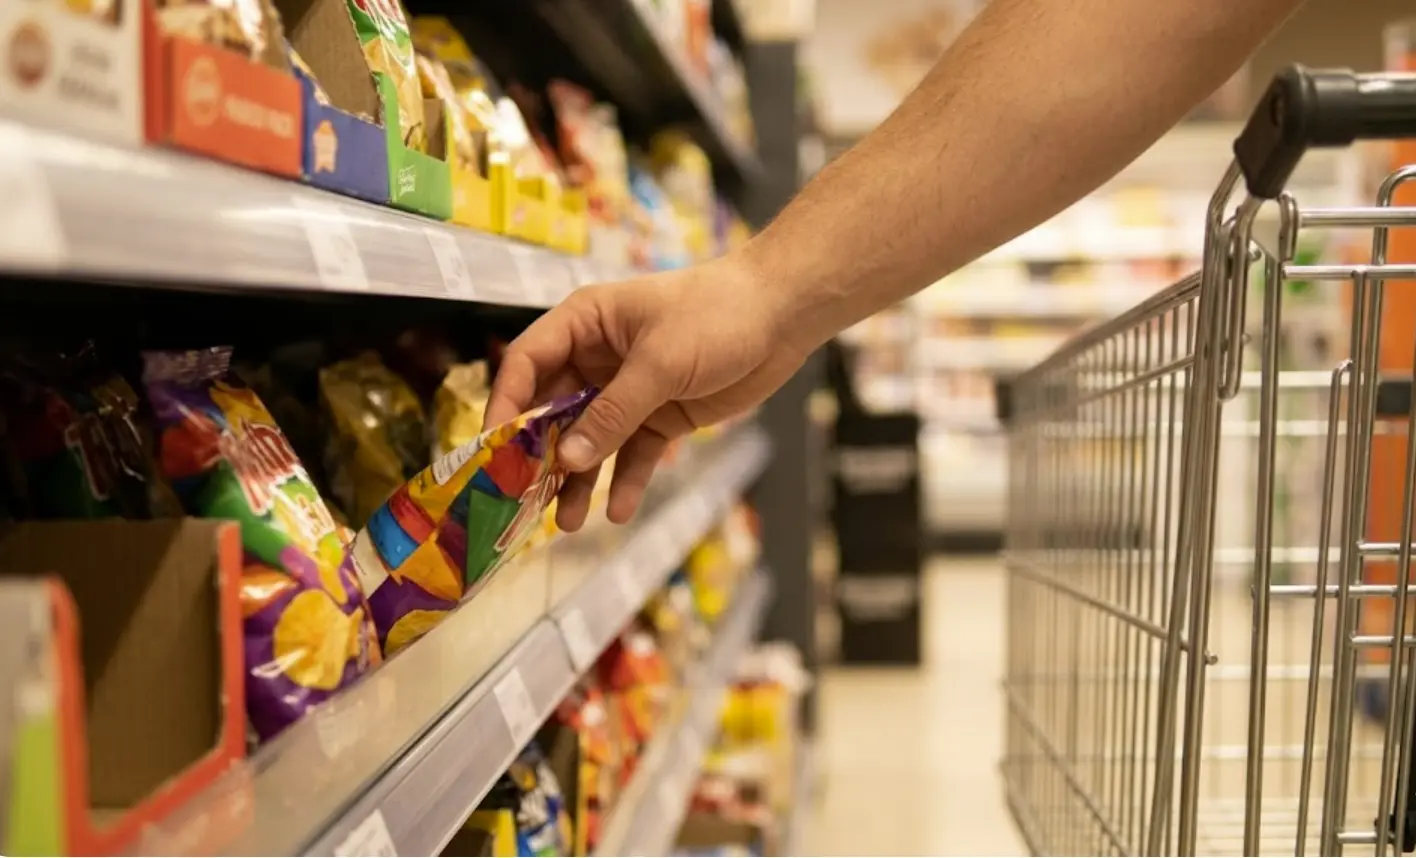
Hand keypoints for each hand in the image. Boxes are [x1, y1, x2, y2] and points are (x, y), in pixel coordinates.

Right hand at [486, 254, 807, 531]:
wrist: (783, 315)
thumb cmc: (717, 315)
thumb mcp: (659, 363)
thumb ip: (612, 413)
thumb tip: (566, 459)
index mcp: (585, 324)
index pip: (527, 365)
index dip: (506, 407)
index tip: (492, 453)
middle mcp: (598, 358)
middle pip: (553, 411)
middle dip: (541, 457)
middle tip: (526, 502)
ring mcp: (628, 390)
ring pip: (591, 440)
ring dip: (580, 480)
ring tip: (568, 523)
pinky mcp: (660, 415)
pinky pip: (633, 453)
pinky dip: (626, 481)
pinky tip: (618, 512)